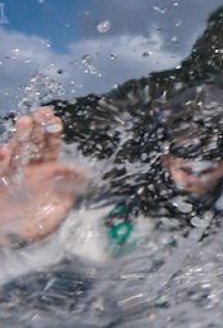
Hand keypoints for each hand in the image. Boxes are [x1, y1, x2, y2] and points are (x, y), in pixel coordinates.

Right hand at [0, 107, 86, 246]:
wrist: (10, 242)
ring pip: (14, 152)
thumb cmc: (35, 227)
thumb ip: (69, 191)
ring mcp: (8, 176)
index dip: (52, 134)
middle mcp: (25, 171)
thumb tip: (84, 173)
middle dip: (36, 128)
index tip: (55, 120)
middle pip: (31, 145)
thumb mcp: (57, 210)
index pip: (48, 148)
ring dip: (19, 137)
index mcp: (43, 173)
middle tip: (41, 111)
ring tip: (25, 121)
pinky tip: (3, 151)